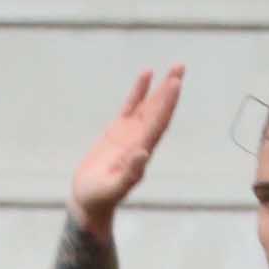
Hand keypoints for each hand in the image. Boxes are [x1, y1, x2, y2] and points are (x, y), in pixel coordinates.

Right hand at [67, 65, 183, 225]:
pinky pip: (131, 106)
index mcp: (142, 151)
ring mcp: (131, 134)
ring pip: (149, 106)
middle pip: (159, 110)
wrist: (88, 201)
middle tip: (180, 67)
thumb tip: (144, 153)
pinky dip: (139, 91)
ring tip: (174, 68)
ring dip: (161, 88)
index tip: (175, 84)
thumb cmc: (100, 198)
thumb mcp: (113, 187)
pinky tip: (146, 75)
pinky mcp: (118, 131)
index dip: (167, 104)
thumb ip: (129, 173)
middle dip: (170, 90)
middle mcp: (141, 140)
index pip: (158, 123)